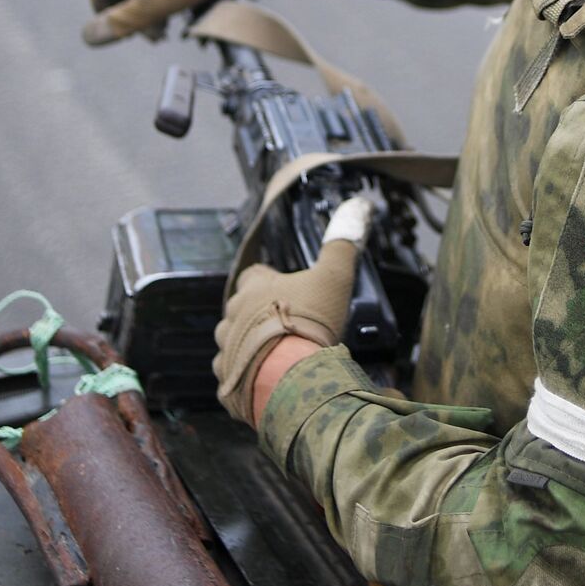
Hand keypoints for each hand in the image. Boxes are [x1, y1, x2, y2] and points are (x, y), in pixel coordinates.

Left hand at [213, 197, 374, 424]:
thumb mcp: (334, 277)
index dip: (268, 281)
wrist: (291, 376)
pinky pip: (232, 373)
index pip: (252, 276)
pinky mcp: (227, 379)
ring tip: (276, 355)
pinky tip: (266, 379)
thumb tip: (358, 206)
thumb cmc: (310, 322)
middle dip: (258, 315)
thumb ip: (342, 244)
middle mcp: (232, 315)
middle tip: (285, 326)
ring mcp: (226, 349)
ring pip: (233, 341)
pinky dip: (246, 374)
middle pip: (240, 309)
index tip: (285, 290)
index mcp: (253, 289)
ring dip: (249, 345)